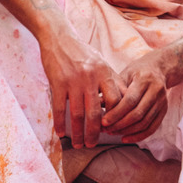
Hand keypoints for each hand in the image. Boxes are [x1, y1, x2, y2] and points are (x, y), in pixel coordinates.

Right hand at [39, 34, 126, 149]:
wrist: (59, 38)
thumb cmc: (83, 53)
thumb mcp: (102, 64)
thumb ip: (113, 82)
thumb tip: (126, 100)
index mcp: (104, 73)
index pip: (116, 101)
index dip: (115, 118)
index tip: (112, 130)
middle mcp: (91, 78)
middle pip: (96, 113)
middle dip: (95, 132)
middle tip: (93, 145)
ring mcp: (73, 81)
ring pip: (77, 114)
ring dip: (78, 132)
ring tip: (79, 144)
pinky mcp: (57, 83)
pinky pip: (59, 108)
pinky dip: (60, 123)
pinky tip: (61, 134)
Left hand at [101, 48, 170, 141]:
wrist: (159, 68)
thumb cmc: (137, 71)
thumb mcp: (124, 74)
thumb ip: (112, 89)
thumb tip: (96, 105)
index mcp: (145, 80)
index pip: (130, 101)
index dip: (116, 113)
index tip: (104, 121)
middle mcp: (156, 91)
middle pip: (138, 114)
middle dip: (120, 125)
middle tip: (106, 129)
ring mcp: (162, 101)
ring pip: (145, 123)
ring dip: (127, 131)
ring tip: (113, 133)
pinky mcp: (164, 110)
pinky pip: (152, 128)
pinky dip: (139, 136)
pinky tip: (125, 138)